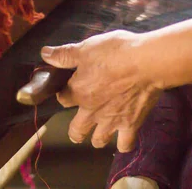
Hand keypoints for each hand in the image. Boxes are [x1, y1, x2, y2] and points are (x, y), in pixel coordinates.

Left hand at [41, 30, 160, 152]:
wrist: (146, 63)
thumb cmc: (116, 53)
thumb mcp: (86, 48)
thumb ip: (65, 54)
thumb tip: (45, 54)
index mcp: (79, 91)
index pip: (63, 100)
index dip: (63, 96)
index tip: (67, 92)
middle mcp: (92, 111)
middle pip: (77, 130)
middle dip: (75, 131)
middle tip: (78, 128)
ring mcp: (112, 120)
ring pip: (99, 140)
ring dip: (97, 138)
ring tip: (99, 134)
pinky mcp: (131, 124)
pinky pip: (125, 143)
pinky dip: (123, 143)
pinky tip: (123, 138)